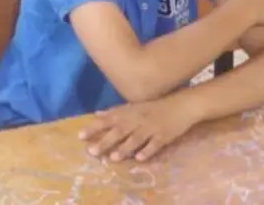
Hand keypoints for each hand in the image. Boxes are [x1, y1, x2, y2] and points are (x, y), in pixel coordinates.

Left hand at [78, 97, 196, 162]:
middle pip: (120, 131)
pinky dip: (148, 151)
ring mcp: (151, 128)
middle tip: (92, 151)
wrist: (183, 105)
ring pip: (136, 138)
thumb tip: (97, 114)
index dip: (95, 127)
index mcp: (130, 112)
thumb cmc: (156, 106)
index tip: (80, 136)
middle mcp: (139, 119)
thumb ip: (116, 112)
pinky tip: (140, 158)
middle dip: (105, 141)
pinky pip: (155, 144)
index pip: (109, 119)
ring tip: (113, 158)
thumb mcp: (135, 106)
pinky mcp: (164, 136)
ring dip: (124, 148)